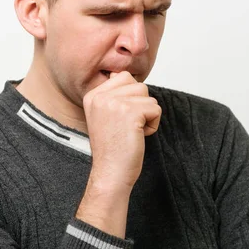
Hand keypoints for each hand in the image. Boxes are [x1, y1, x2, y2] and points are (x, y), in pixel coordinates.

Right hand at [82, 71, 161, 190]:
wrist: (110, 172)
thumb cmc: (112, 148)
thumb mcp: (104, 115)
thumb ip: (113, 95)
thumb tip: (125, 76)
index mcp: (92, 95)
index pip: (124, 77)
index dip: (131, 98)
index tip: (119, 120)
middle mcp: (100, 96)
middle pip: (138, 85)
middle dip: (140, 106)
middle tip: (126, 127)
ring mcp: (114, 103)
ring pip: (148, 96)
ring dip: (147, 115)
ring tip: (131, 131)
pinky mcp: (130, 112)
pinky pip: (156, 109)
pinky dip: (153, 125)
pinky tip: (137, 136)